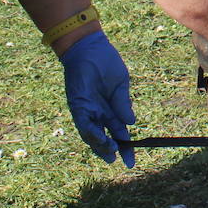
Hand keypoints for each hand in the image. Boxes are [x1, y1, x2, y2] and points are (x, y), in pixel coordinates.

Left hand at [60, 30, 135, 166]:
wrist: (89, 47)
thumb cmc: (105, 63)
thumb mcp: (120, 84)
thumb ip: (123, 103)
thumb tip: (131, 123)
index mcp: (110, 109)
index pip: (118, 132)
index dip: (125, 147)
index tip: (131, 160)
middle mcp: (97, 113)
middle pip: (104, 137)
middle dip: (111, 150)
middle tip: (120, 160)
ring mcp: (86, 110)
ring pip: (91, 134)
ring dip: (100, 145)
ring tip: (111, 153)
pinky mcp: (77, 105)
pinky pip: (83, 122)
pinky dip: (91, 132)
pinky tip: (100, 138)